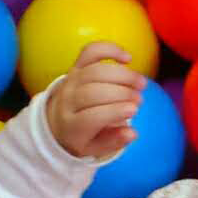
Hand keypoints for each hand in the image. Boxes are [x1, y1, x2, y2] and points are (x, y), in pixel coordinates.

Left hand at [46, 42, 146, 159]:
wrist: (56, 120)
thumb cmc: (80, 136)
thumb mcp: (94, 148)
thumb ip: (113, 142)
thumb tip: (132, 133)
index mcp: (71, 126)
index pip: (91, 117)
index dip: (114, 112)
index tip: (134, 110)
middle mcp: (67, 101)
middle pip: (93, 92)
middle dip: (121, 93)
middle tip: (140, 99)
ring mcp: (71, 81)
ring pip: (95, 71)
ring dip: (122, 75)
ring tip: (141, 84)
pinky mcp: (76, 66)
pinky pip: (90, 52)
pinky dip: (110, 50)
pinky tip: (128, 58)